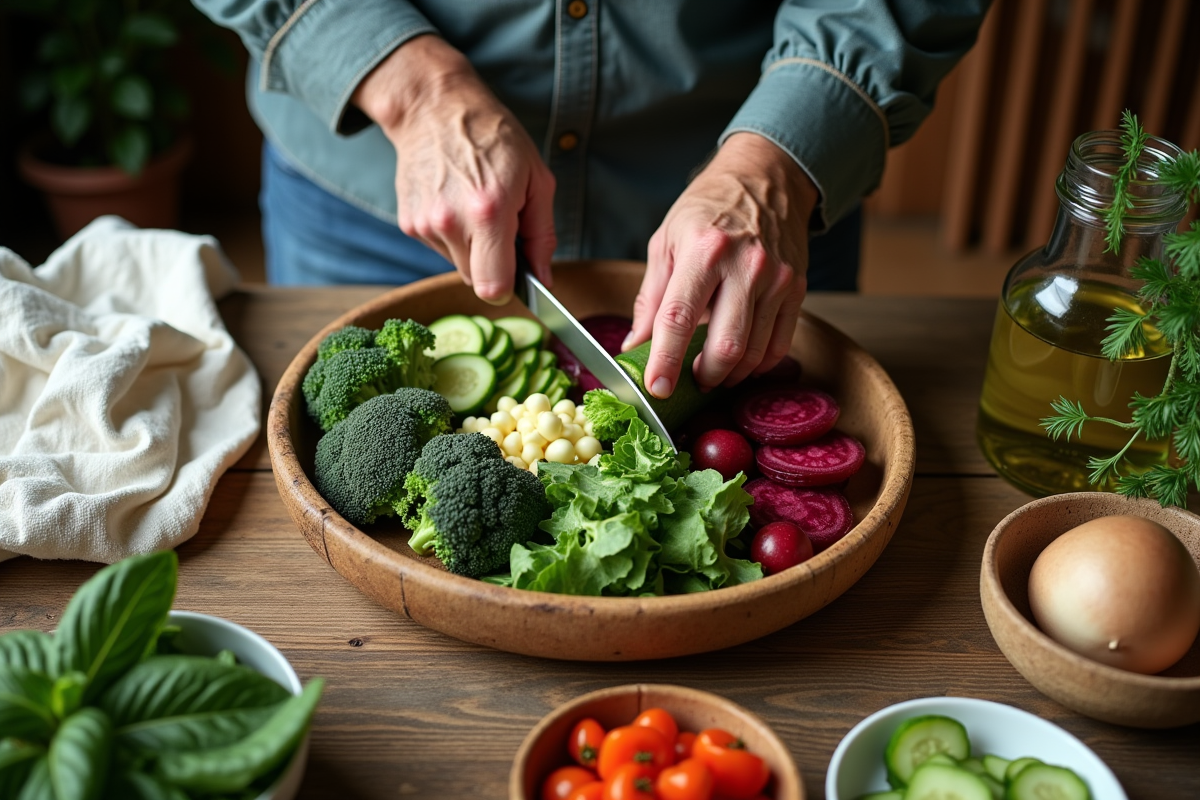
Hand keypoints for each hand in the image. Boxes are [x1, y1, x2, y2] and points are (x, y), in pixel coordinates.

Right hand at [352, 35, 555, 302]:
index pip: (493, 287)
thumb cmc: (494, 139)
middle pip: (476, 281)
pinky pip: (440, 248)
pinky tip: (455, 202)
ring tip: (475, 207)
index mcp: (488, 212)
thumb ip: (543, 236)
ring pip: (457, 265)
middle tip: (501, 228)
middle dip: (493, 264)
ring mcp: (425, 224)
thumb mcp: (537, 179)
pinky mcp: (408, 223)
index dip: (508, 288)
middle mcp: (451, 222)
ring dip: (472, 248)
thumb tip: (542, 279)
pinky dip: (452, 235)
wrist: (435, 108)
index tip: (516, 274)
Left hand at [625, 132, 817, 397]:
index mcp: (703, 250)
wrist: (765, 177)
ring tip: (711, 372)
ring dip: (729, 374)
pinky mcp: (796, 288)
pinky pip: (779, 344)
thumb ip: (651, 298)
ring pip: (754, 352)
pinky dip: (757, 364)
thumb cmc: (707, 209)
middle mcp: (745, 265)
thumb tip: (635, 346)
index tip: (656, 389)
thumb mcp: (666, 242)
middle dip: (704, 376)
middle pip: (726, 345)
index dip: (665, 360)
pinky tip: (741, 363)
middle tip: (689, 381)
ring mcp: (776, 278)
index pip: (679, 318)